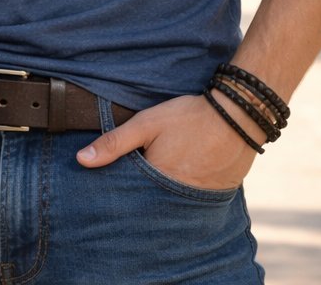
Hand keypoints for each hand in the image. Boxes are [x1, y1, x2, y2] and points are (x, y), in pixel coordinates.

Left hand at [76, 94, 257, 190]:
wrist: (238, 115)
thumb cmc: (189, 117)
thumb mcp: (147, 124)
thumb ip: (114, 143)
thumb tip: (81, 160)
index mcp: (156, 182)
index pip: (129, 197)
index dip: (119, 191)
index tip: (110, 188)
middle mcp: (176, 199)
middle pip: (149, 204)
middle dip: (139, 197)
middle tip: (132, 185)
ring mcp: (197, 201)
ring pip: (170, 205)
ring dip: (161, 197)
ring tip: (156, 182)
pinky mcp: (214, 197)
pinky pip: (191, 203)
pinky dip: (182, 196)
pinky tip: (178, 181)